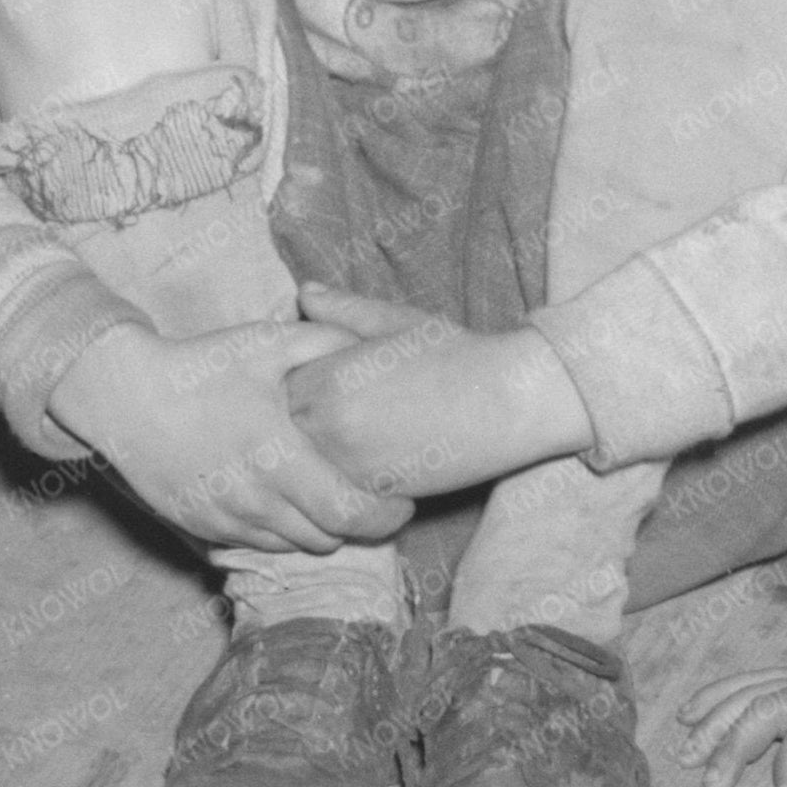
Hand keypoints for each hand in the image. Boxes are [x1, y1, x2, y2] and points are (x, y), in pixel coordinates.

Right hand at [50, 320, 417, 555]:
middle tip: (373, 501)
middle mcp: (257, 499)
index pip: (350, 514)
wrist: (125, 399)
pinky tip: (284, 498)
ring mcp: (229, 519)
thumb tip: (367, 344)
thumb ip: (324, 341)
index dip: (386, 515)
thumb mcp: (265, 342)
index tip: (401, 499)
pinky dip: (281, 530)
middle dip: (359, 526)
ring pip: (295, 546)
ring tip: (329, 497)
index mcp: (279, 457)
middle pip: (328, 540)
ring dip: (319, 529)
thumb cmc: (200, 366)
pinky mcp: (205, 528)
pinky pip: (259, 544)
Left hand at [281, 286, 590, 498]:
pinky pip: (339, 493)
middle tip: (355, 413)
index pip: (279, 389)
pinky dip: (351, 480)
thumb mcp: (395, 323)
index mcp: (322, 379)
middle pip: (288, 431)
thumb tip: (305, 291)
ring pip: (310, 467)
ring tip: (370, 437)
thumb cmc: (454, 353)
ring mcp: (345, 465)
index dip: (302, 385)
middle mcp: (324, 425)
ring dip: (326, 456)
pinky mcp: (372, 495)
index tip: (333, 382)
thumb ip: (343, 311)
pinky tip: (382, 461)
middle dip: (309, 423)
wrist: (507, 398)